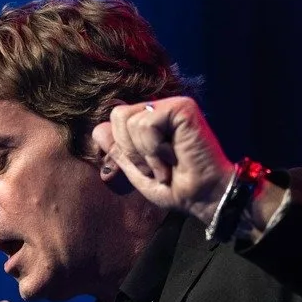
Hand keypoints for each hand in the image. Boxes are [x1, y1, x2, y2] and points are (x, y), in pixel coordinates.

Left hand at [93, 97, 279, 232]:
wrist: (204, 196)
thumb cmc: (176, 187)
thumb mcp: (138, 172)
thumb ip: (119, 151)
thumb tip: (97, 129)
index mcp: (151, 120)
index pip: (116, 120)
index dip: (124, 149)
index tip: (147, 168)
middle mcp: (161, 109)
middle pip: (118, 116)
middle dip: (131, 151)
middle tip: (157, 166)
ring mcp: (173, 106)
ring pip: (130, 120)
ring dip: (145, 153)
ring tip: (166, 164)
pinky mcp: (183, 107)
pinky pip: (146, 123)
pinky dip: (154, 148)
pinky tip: (172, 157)